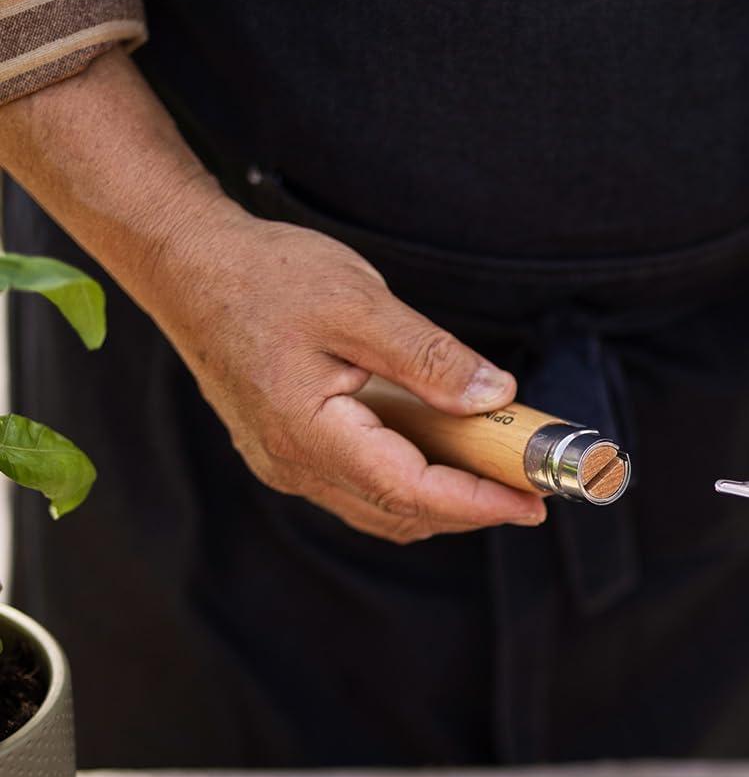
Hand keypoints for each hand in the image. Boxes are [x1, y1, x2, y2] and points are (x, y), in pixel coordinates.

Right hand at [0, 49, 543, 542]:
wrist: (187, 264)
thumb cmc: (265, 276)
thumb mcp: (360, 305)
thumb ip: (429, 357)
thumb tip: (494, 396)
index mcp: (309, 433)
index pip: (412, 492)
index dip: (479, 502)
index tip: (533, 500)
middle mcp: (292, 464)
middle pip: (401, 512)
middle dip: (472, 507)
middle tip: (530, 486)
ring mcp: (285, 463)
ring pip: (380, 508)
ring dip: (442, 500)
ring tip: (497, 470)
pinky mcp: (286, 450)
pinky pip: (360, 487)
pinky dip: (410, 482)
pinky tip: (443, 452)